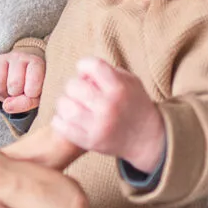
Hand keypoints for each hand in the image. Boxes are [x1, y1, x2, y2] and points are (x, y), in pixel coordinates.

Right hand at [0, 50, 45, 113]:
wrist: (23, 78)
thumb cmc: (33, 88)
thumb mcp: (37, 98)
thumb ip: (26, 103)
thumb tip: (6, 105)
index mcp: (35, 63)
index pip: (33, 81)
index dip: (31, 94)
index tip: (33, 95)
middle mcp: (18, 57)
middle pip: (14, 82)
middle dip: (15, 95)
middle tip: (19, 95)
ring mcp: (2, 58)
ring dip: (1, 94)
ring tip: (8, 94)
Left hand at [50, 57, 165, 173]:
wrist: (147, 139)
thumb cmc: (134, 105)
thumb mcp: (131, 82)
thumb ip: (107, 71)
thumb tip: (81, 71)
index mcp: (119, 88)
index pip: (92, 66)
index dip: (84, 66)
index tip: (87, 73)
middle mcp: (108, 106)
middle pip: (73, 86)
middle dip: (74, 86)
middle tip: (80, 92)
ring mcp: (98, 126)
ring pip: (64, 106)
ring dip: (65, 103)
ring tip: (72, 105)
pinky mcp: (90, 141)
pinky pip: (62, 127)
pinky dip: (59, 120)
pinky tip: (67, 118)